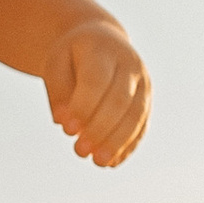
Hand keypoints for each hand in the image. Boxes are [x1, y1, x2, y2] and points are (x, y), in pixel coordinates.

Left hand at [46, 17, 151, 165]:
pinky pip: (142, 124)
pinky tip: (113, 162)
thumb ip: (57, 93)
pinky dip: (129, 145)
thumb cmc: (73, 56)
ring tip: (98, 162)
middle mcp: (129, 63)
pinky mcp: (148, 99)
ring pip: (136, 115)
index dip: (83, 107)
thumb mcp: (55, 64)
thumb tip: (64, 124)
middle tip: (79, 151)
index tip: (67, 131)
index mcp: (103, 49)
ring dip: (117, 142)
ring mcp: (143, 81)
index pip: (96, 81)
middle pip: (120, 100)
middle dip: (100, 130)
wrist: (101, 40)